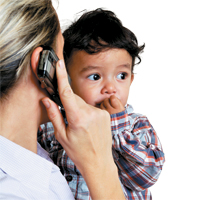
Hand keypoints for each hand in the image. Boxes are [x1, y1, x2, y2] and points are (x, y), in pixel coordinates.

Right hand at [41, 60, 124, 199]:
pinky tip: (88, 124)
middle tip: (68, 118)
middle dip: (69, 104)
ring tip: (80, 125)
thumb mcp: (62, 136)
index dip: (62, 76)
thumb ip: (54, 116)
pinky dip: (87, 112)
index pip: (67, 93)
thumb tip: (47, 100)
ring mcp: (100, 113)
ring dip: (78, 109)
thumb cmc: (79, 152)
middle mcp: (91, 113)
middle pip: (75, 99)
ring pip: (83, 103)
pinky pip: (92, 108)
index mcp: (78, 118)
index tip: (59, 64)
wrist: (98, 161)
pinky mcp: (106, 115)